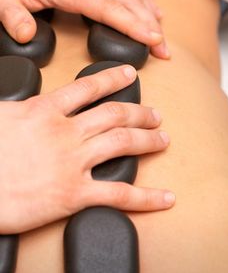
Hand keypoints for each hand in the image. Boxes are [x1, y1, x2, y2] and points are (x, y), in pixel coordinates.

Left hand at [0, 0, 168, 58]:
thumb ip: (13, 17)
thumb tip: (26, 34)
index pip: (109, 6)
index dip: (133, 24)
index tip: (152, 40)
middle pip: (128, 0)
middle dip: (150, 26)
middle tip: (164, 50)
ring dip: (151, 13)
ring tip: (162, 37)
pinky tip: (152, 9)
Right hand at [0, 65, 173, 233]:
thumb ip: (18, 104)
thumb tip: (24, 99)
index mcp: (44, 111)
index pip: (88, 88)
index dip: (112, 78)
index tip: (129, 74)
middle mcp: (65, 133)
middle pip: (114, 115)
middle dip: (139, 112)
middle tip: (155, 113)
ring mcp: (72, 163)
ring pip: (122, 144)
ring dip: (147, 140)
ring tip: (162, 138)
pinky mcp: (73, 194)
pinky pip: (118, 195)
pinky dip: (145, 197)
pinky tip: (164, 197)